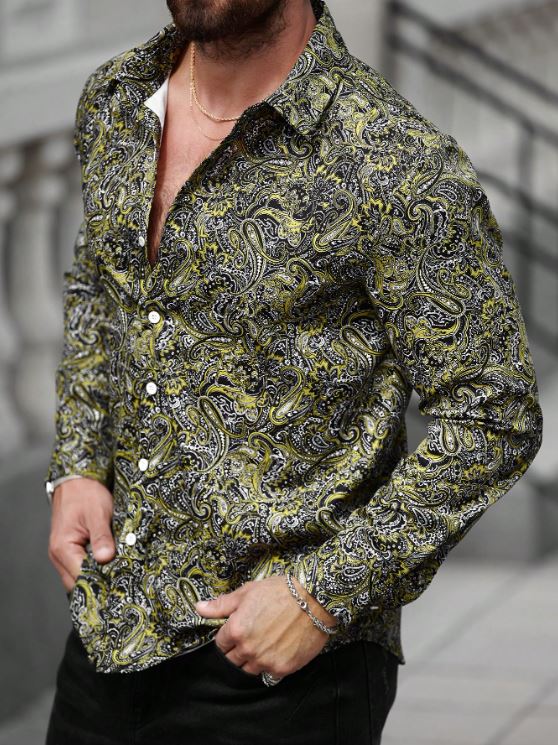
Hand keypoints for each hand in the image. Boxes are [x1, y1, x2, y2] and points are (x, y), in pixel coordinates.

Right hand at [48, 477, 114, 592]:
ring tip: (116, 574)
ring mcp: (62, 555)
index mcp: (62, 548)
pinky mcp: (69, 552)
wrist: (77, 481)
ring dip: (96, 577)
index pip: (81, 577)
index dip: (100, 581)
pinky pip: (80, 568)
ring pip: (78, 577)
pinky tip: (107, 566)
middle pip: (78, 583)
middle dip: (98, 583)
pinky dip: (92, 569)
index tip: (119, 580)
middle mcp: (58, 556)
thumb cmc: (85, 494)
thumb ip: (101, 537)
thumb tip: (105, 558)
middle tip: (121, 581)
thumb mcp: (98, 513)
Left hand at [195, 574, 338, 678]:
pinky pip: (268, 675)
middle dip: (237, 650)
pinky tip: (276, 650)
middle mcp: (248, 649)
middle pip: (232, 660)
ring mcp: (265, 661)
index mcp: (236, 630)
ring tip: (264, 644)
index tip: (236, 631)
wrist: (314, 599)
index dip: (227, 637)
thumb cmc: (280, 592)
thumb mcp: (248, 592)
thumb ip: (221, 605)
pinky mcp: (282, 668)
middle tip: (251, 636)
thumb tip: (198, 608)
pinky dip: (269, 666)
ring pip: (248, 670)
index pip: (220, 644)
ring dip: (252, 660)